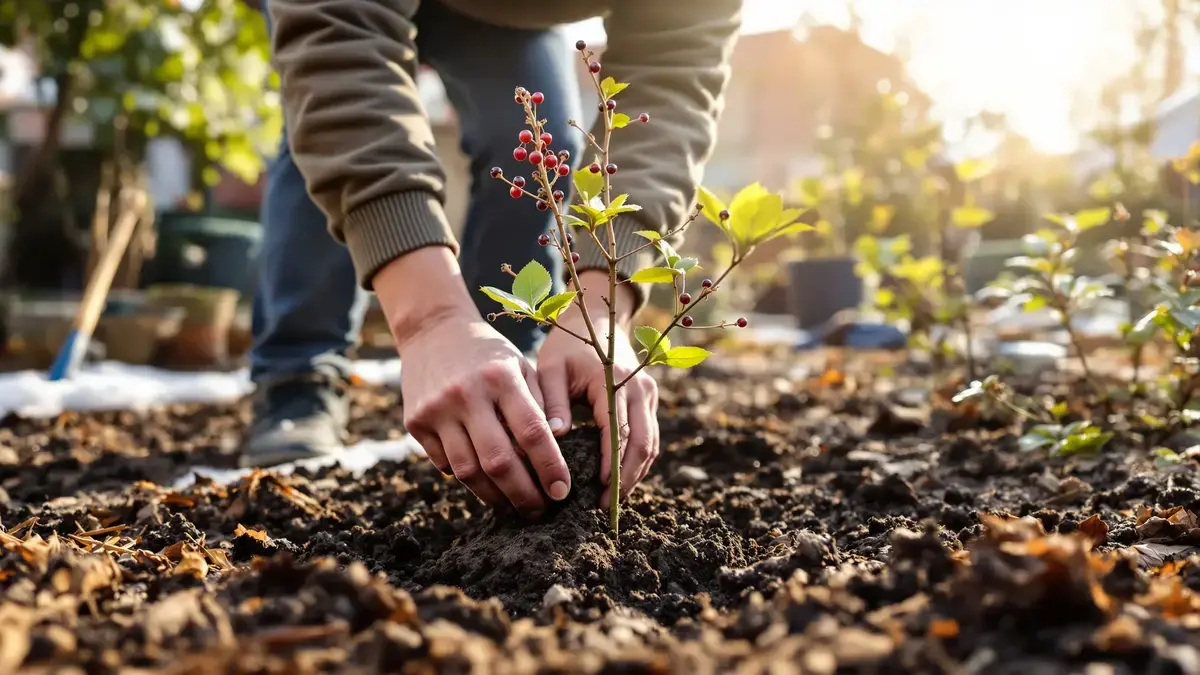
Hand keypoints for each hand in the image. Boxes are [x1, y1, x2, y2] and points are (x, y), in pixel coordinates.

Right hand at [375, 248, 569, 516]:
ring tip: (513, 505)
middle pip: (499, 461)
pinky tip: (484, 482)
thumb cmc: (488, 355)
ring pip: (468, 472)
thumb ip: (539, 405)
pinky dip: (467, 479)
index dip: (550, 468)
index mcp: (501, 378)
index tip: (562, 492)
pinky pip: (445, 465)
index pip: (532, 433)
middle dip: (524, 494)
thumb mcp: (520, 366)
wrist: (432, 331)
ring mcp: (436, 410)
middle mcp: (467, 394)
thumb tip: (558, 453)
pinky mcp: (414, 422)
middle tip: (540, 510)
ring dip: (495, 497)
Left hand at [537, 271, 659, 504]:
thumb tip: (555, 438)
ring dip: (635, 474)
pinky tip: (620, 480)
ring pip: (651, 444)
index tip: (599, 490)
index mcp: (612, 380)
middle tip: (606, 507)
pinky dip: (638, 461)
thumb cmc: (566, 345)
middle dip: (626, 479)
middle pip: (641, 443)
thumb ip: (553, 402)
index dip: (611, 463)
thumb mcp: (551, 369)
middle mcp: (638, 388)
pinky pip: (650, 437)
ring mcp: (648, 394)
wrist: (597, 318)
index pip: (617, 429)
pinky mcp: (649, 400)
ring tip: (613, 501)